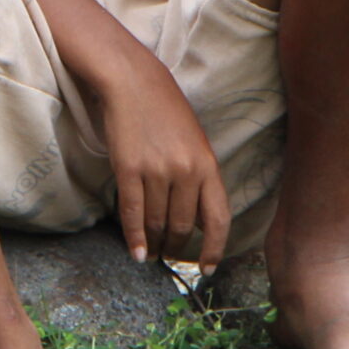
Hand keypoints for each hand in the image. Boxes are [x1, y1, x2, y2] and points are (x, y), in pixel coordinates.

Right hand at [77, 36, 229, 271]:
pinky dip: (135, 237)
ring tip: (152, 253)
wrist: (132, 81)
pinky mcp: (129, 169)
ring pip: (158, 222)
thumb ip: (198, 177)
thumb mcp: (193, 141)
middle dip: (177, 245)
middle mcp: (186, 171)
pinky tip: (137, 253)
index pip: (218, 218)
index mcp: (207, 164)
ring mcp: (157, 170)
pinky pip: (133, 213)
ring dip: (155, 243)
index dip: (215, 248)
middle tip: (170, 254)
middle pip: (184, 225)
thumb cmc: (164, 109)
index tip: (207, 267)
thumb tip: (198, 218)